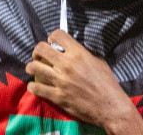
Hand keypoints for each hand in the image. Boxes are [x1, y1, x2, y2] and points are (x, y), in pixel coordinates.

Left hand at [26, 32, 142, 133]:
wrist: (111, 107)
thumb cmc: (108, 84)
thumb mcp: (98, 61)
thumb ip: (83, 53)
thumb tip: (71, 48)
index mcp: (78, 53)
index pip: (57, 35)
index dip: (52, 37)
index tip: (52, 43)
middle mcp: (67, 64)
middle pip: (41, 48)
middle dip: (37, 51)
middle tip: (39, 56)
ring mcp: (61, 81)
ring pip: (34, 67)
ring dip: (31, 67)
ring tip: (33, 68)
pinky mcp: (58, 96)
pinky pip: (37, 88)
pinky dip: (32, 86)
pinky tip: (34, 86)